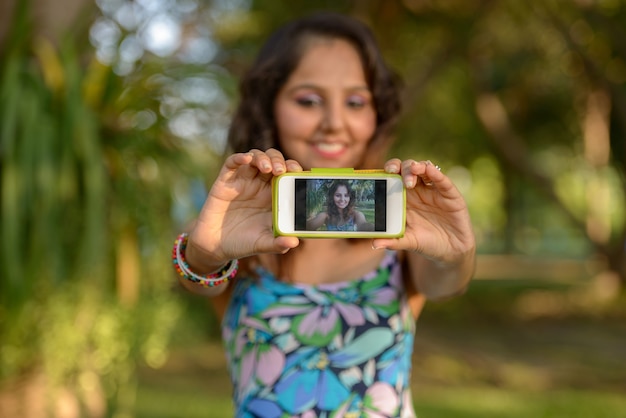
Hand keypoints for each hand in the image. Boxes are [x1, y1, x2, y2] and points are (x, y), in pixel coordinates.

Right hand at [185, 149, 302, 271]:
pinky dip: (239, 157)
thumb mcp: (262, 244)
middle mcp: (260, 185)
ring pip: (255, 157)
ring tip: (268, 168)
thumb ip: (278, 244)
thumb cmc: (243, 243)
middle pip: (273, 160)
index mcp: (273, 196)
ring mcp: (242, 181)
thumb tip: (294, 242)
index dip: (293, 168)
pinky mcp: (225, 181)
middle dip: (279, 161)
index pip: (287, 174)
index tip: (298, 172)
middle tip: (281, 170)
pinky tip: (246, 159)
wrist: (215, 247)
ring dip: (263, 158)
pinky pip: (232, 163)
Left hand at [372, 158, 474, 263]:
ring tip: (412, 170)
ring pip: (423, 169)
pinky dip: (436, 173)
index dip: (386, 171)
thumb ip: (393, 241)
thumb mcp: (408, 242)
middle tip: (393, 172)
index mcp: (403, 198)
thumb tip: (375, 244)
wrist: (451, 251)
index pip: (393, 178)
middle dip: (399, 167)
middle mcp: (417, 190)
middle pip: (406, 169)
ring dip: (416, 167)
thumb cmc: (426, 243)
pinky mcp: (449, 194)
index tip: (380, 174)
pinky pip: (442, 180)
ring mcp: (433, 190)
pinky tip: (429, 169)